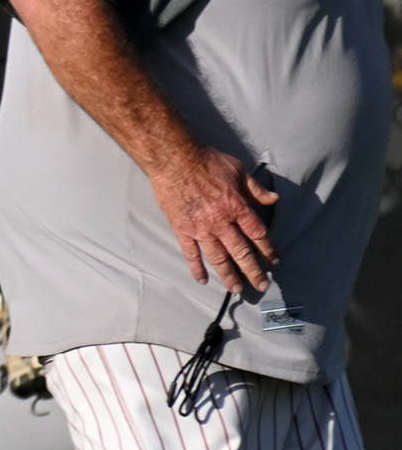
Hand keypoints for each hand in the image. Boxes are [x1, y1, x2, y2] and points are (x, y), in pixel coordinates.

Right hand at [150, 142, 278, 292]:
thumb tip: (273, 198)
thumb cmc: (206, 161)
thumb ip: (255, 189)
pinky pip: (190, 252)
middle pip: (241, 252)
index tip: (274, 261)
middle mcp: (221, 222)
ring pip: (218, 257)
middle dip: (253, 270)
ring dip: (228, 275)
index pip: (257, 234)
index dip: (268, 249)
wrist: (174, 160)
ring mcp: (200, 228)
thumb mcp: (238, 170)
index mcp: (237, 207)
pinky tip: (202, 279)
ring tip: (236, 289)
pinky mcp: (182, 229)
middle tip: (261, 285)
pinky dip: (196, 267)